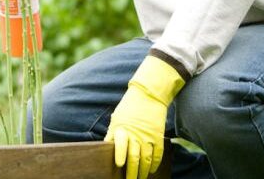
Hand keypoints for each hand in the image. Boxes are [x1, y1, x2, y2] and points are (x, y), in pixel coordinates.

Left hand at [105, 56, 184, 178]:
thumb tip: (105, 148)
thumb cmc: (129, 107)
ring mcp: (148, 136)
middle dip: (132, 173)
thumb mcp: (116, 118)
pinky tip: (152, 170)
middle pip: (134, 158)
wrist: (149, 94)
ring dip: (143, 172)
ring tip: (140, 178)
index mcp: (122, 128)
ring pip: (146, 159)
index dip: (120, 155)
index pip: (120, 144)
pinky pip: (157, 154)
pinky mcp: (158, 136)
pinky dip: (155, 164)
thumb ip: (112, 134)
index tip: (119, 165)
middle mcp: (135, 134)